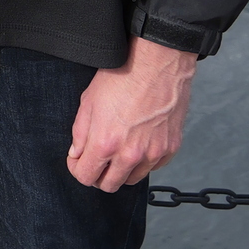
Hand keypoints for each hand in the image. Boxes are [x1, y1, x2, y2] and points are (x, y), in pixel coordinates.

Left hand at [68, 36, 194, 191]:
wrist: (157, 63)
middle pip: (109, 185)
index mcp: (106, 143)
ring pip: (132, 179)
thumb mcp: (89, 101)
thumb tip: (77, 153)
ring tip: (118, 149)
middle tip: (96, 159)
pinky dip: (143, 161)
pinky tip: (137, 142)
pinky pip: (153, 167)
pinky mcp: (170, 148)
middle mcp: (131, 154)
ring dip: (121, 170)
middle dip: (98, 175)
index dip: (77, 169)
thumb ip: (80, 133)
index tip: (78, 160)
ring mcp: (153, 153)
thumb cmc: (123, 76)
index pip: (85, 177)